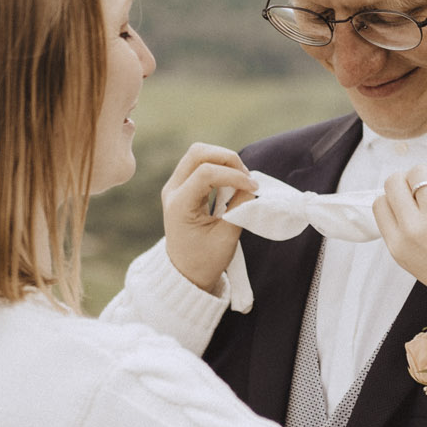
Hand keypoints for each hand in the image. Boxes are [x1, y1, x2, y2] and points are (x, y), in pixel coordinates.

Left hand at [159, 144, 255, 294]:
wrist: (185, 273)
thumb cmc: (205, 260)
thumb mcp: (227, 237)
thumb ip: (240, 208)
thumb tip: (251, 185)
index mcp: (179, 204)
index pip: (206, 172)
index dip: (234, 175)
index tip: (254, 188)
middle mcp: (172, 190)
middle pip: (198, 152)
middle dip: (227, 158)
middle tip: (247, 177)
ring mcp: (174, 186)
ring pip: (198, 153)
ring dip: (223, 160)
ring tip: (241, 179)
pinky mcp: (181, 186)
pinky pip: (199, 163)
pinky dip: (219, 166)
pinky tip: (232, 182)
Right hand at [373, 166, 426, 299]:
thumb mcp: (417, 260)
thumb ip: (406, 232)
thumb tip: (406, 198)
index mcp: (399, 246)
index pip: (380, 203)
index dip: (395, 196)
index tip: (407, 197)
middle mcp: (414, 230)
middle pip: (394, 182)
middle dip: (407, 180)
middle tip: (423, 188)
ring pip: (420, 173)